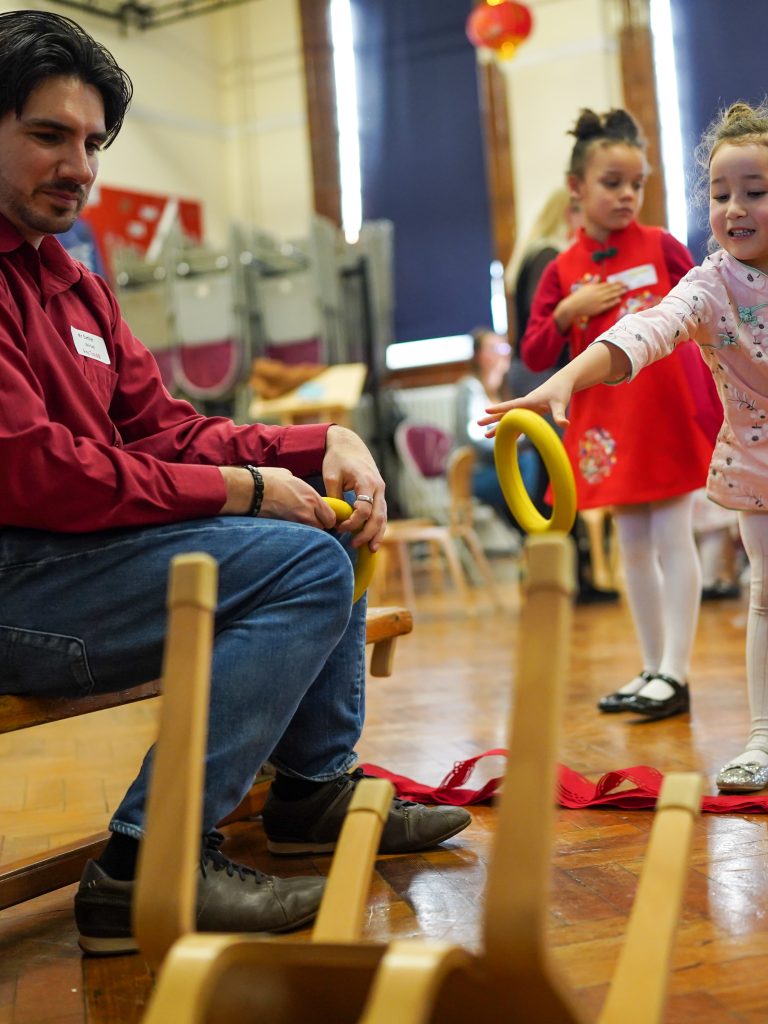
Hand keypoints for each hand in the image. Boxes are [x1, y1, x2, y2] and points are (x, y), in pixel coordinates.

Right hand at [218, 466, 335, 527]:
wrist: (252, 489)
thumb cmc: (269, 479)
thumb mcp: (290, 476)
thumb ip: (300, 486)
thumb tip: (299, 488)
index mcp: (312, 498)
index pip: (331, 518)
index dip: (327, 518)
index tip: (322, 517)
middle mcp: (308, 512)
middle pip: (322, 528)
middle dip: (318, 525)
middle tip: (310, 521)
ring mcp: (296, 523)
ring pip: (310, 533)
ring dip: (307, 530)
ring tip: (298, 524)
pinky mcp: (285, 529)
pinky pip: (296, 534)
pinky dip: (295, 533)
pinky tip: (288, 526)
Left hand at [323, 425, 386, 550]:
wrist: (349, 444)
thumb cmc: (337, 459)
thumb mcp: (331, 476)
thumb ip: (335, 498)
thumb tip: (335, 519)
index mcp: (366, 481)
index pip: (364, 509)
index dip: (352, 522)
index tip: (339, 526)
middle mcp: (378, 487)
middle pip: (378, 516)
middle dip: (368, 533)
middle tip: (355, 545)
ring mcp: (381, 490)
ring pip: (383, 516)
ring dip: (377, 533)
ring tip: (371, 549)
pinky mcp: (378, 493)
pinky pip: (381, 513)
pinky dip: (378, 526)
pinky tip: (372, 539)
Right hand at [478, 377, 574, 435]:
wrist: (563, 383)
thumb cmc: (561, 391)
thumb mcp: (560, 403)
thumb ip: (560, 415)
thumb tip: (564, 425)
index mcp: (529, 400)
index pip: (511, 405)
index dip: (499, 408)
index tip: (486, 410)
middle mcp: (525, 404)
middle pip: (505, 413)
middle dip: (492, 418)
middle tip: (478, 424)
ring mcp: (526, 409)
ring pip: (509, 419)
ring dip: (498, 426)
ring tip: (486, 435)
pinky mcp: (530, 412)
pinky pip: (518, 423)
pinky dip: (510, 430)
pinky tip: (504, 438)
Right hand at [556, 281, 625, 329]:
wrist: (573, 306)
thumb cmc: (578, 297)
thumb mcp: (585, 287)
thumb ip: (593, 282)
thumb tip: (597, 276)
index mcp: (595, 288)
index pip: (607, 285)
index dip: (615, 283)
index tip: (622, 282)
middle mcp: (598, 293)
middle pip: (611, 290)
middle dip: (620, 287)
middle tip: (627, 285)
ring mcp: (598, 301)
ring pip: (611, 296)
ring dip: (619, 293)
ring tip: (625, 291)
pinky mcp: (598, 308)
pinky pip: (608, 305)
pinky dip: (613, 302)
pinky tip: (619, 299)